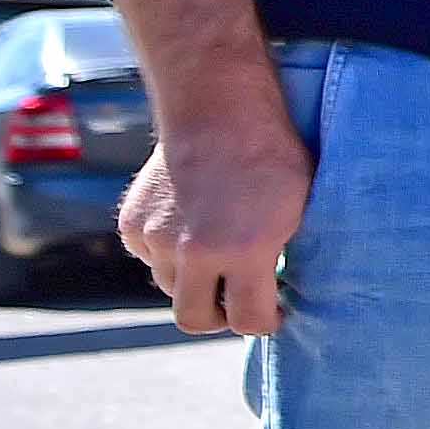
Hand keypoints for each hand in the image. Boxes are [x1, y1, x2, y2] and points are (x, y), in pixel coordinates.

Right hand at [121, 122, 310, 336]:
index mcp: (244, 250)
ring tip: (216, 252)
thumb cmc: (270, 153)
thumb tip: (277, 291)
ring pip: (170, 287)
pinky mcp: (132, 223)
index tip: (272, 311)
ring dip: (192, 280)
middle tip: (236, 297)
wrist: (217, 106)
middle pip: (194, 319)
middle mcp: (193, 250)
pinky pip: (149, 257)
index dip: (265, 322)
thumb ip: (280, 255)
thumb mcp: (297, 207)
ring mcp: (156, 236)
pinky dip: (167, 253)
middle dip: (218, 316)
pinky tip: (189, 225)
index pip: (248, 322)